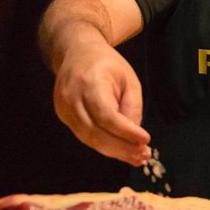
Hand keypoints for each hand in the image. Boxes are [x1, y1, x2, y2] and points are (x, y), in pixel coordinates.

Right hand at [52, 39, 151, 165]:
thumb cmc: (107, 63)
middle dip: (121, 148)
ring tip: (136, 157)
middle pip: (95, 132)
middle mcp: (71, 98)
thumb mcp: (129, 79)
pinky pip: (85, 137)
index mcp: (89, 83)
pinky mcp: (63, 116)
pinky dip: (104, 146)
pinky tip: (121, 151)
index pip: (107, 115)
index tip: (146, 140)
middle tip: (143, 155)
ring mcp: (63, 108)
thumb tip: (135, 138)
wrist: (77, 52)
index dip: (126, 132)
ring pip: (89, 139)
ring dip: (114, 152)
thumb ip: (132, 107)